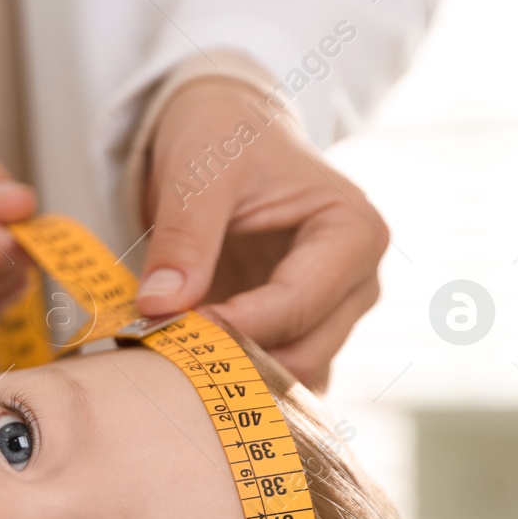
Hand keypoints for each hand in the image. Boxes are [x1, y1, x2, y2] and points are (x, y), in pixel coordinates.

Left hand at [135, 78, 388, 390]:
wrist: (226, 134)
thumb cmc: (224, 139)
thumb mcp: (198, 173)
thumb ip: (184, 240)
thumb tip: (160, 307)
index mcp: (353, 232)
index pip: (297, 305)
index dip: (233, 327)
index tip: (170, 330)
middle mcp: (357, 282)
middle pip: (305, 354)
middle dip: (235, 360)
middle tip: (163, 350)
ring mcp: (334, 314)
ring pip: (294, 378)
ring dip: (235, 379)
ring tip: (172, 360)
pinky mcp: (303, 334)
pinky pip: (279, 380)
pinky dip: (239, 384)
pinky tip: (190, 371)